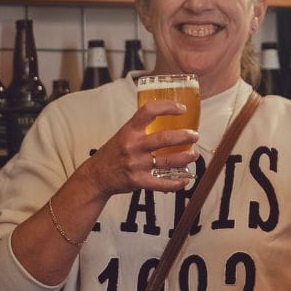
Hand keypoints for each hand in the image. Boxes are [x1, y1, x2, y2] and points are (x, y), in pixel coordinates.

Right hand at [79, 100, 198, 198]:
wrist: (96, 176)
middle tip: (194, 136)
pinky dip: (176, 183)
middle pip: (164, 138)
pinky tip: (184, 181)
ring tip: (193, 155)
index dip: (167, 107)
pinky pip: (161, 183)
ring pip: (167, 160)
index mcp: (129, 130)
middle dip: (184, 136)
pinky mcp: (138, 181)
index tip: (182, 109)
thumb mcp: (123, 135)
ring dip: (185, 158)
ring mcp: (136, 164)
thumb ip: (142, 130)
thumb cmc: (113, 154)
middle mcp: (133, 145)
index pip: (149, 111)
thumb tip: (168, 123)